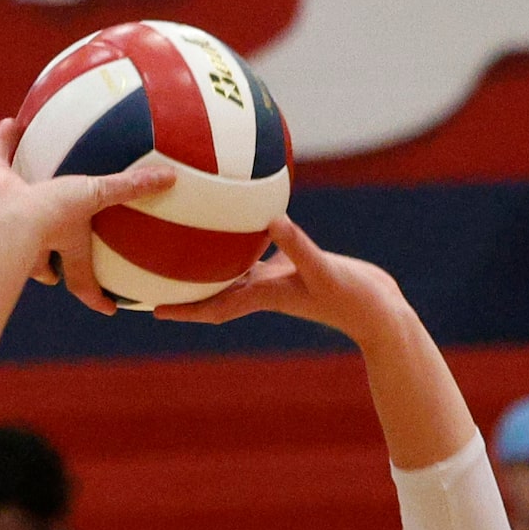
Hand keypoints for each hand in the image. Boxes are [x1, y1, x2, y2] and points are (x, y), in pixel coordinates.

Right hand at [0, 117, 175, 315]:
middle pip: (42, 259)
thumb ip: (131, 189)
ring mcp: (9, 217)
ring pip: (15, 214)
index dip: (95, 297)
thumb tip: (170, 179)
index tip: (108, 308)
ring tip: (30, 176)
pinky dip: (3, 142)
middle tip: (56, 252)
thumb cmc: (53, 220)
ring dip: (23, 198)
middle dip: (47, 262)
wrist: (9, 219)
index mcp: (59, 252)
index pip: (80, 282)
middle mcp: (32, 242)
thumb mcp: (98, 198)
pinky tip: (11, 121)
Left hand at [156, 214, 409, 346]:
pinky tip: (240, 218)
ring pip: (233, 271)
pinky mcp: (293, 265)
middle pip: (214, 292)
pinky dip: (247, 238)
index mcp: (264, 295)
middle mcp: (264, 289)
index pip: (215, 306)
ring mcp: (278, 279)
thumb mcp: (323, 269)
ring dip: (208, 266)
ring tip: (181, 251)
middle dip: (184, 291)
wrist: (377, 308)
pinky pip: (261, 249)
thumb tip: (273, 220)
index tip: (153, 311)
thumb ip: (298, 246)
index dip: (185, 310)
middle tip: (152, 281)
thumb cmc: (351, 296)